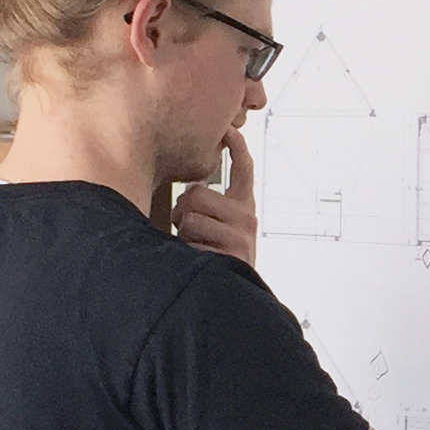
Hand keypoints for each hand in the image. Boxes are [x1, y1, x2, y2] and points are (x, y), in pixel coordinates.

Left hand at [175, 128, 257, 267]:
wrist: (233, 297)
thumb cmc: (218, 259)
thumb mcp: (218, 227)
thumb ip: (208, 205)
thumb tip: (188, 189)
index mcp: (244, 208)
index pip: (243, 170)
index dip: (237, 148)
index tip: (230, 131)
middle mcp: (247, 217)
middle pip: (195, 194)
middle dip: (182, 212)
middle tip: (190, 231)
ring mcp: (242, 235)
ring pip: (189, 217)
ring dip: (184, 235)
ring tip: (195, 248)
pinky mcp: (233, 251)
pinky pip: (192, 240)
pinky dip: (189, 252)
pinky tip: (200, 260)